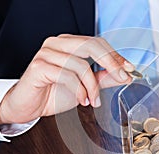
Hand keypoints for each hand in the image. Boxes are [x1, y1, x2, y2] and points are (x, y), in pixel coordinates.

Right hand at [0, 34, 134, 123]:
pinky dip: (78, 90)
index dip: (116, 56)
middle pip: (91, 46)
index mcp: (69, 44)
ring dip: (92, 87)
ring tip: (92, 100)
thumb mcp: (85, 86)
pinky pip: (67, 76)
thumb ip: (103, 78)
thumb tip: (124, 75)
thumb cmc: (53, 93)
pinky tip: (80, 100)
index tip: (130, 69)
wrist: (29, 106)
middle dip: (111, 64)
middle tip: (123, 78)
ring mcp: (47, 53)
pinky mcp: (39, 66)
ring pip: (81, 65)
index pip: (98, 43)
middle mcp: (58, 44)